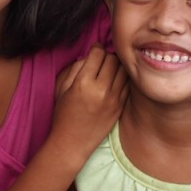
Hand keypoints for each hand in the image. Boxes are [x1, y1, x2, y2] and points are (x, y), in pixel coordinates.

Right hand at [51, 45, 127, 164]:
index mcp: (83, 83)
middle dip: (107, 55)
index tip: (95, 50)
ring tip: (109, 69)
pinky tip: (115, 80)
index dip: (96, 48)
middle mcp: (101, 90)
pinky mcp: (120, 106)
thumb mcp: (62, 88)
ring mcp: (113, 99)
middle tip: (101, 60)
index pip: (98, 54)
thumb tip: (89, 56)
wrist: (72, 142)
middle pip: (113, 59)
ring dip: (117, 66)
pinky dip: (122, 78)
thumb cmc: (63, 115)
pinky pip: (128, 84)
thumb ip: (75, 69)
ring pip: (123, 70)